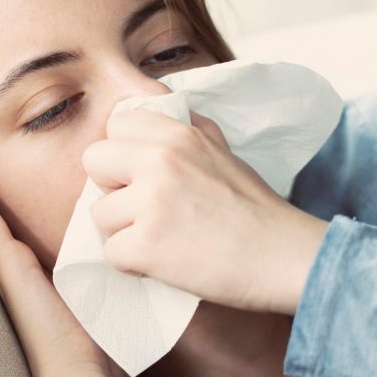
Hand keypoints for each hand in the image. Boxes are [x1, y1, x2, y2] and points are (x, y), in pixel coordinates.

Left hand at [82, 109, 327, 314]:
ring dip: (123, 231)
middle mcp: (159, 160)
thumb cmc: (256, 210)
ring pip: (98, 213)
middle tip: (144, 209)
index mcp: (177, 134)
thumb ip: (188, 131)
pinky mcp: (145, 244)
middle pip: (93, 162)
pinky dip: (133, 264)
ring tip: (162, 239)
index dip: (124, 154)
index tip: (144, 176)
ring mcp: (150, 202)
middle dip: (112, 187)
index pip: (114, 126)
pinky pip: (111, 253)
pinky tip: (163, 262)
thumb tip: (162, 112)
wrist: (283, 257)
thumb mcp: (223, 151)